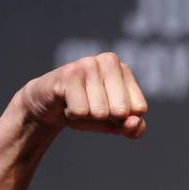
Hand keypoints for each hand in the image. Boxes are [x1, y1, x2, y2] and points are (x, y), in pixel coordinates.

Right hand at [19, 52, 147, 138]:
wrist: (49, 106)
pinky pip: (81, 111)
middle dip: (105, 117)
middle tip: (91, 106)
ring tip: (77, 103)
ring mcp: (88, 64)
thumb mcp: (114, 124)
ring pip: (101, 111)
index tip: (108, 109)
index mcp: (124, 70)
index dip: (123, 119)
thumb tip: (135, 122)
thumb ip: (133, 128)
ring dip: (87, 116)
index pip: (139, 108)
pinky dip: (73, 115)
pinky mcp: (68, 74)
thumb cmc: (87, 111)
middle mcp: (109, 61)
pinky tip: (66, 102)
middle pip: (122, 110)